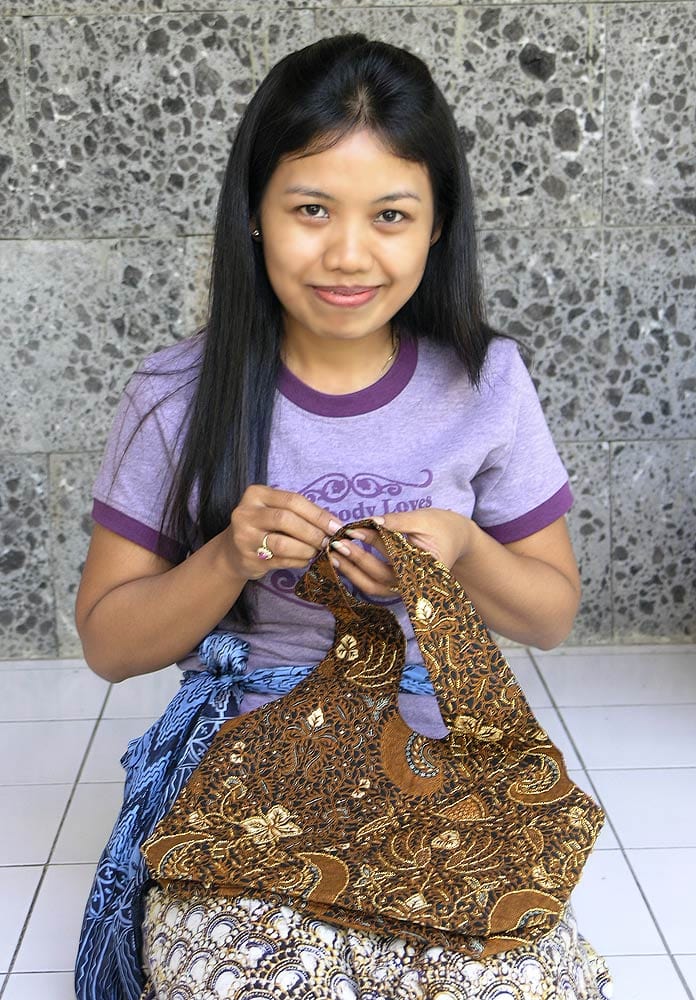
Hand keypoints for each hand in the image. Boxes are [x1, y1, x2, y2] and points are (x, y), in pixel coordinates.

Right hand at [225, 485, 342, 580]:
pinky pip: (281, 560)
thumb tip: (335, 525)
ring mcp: (244, 537)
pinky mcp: (247, 558)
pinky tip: (305, 560)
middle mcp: (246, 513)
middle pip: (286, 520)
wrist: (232, 551)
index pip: (293, 500)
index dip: (318, 514)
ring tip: (317, 551)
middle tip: (329, 542)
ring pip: (283, 543)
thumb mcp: (275, 510)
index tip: (337, 526)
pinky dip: (299, 561)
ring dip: (307, 549)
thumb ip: (300, 513)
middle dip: (313, 533)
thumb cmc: (262, 526)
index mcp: (256, 494)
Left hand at [329, 509, 472, 597]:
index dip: (371, 542)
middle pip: (380, 576)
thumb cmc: (442, 527)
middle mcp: (414, 584)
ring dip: (351, 572)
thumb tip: (371, 521)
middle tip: (336, 542)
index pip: (394, 555)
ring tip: (333, 554)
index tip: (352, 529)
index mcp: (426, 567)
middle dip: (356, 559)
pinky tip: (341, 562)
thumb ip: (398, 521)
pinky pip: (373, 587)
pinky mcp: (396, 589)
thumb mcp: (423, 519)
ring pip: (373, 587)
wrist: (457, 541)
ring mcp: (404, 590)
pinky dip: (357, 576)